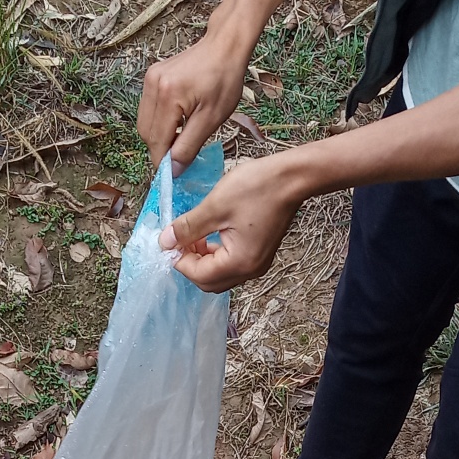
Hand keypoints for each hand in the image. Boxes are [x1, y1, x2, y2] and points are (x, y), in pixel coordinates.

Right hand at [138, 28, 251, 170]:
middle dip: (161, 149)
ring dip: (160, 136)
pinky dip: (160, 122)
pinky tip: (178, 120)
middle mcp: (153, 86)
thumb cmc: (224, 80)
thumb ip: (189, 146)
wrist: (224, 46)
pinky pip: (149, 110)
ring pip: (145, 123)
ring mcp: (150, 79)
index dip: (163, 162)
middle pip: (146, 133)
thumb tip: (173, 171)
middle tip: (181, 154)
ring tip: (183, 134)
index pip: (156, 141)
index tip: (174, 174)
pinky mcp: (152, 76)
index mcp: (167, 96)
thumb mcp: (211, 119)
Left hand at [160, 152, 305, 291]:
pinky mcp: (260, 254)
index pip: (199, 275)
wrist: (293, 177)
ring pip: (220, 274)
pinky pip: (231, 264)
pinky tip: (210, 234)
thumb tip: (165, 242)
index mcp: (240, 263)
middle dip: (190, 263)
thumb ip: (188, 228)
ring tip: (193, 234)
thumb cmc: (258, 188)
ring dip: (202, 259)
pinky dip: (216, 255)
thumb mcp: (215, 206)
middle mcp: (250, 270)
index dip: (179, 260)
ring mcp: (258, 264)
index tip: (167, 241)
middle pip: (209, 281)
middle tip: (178, 240)